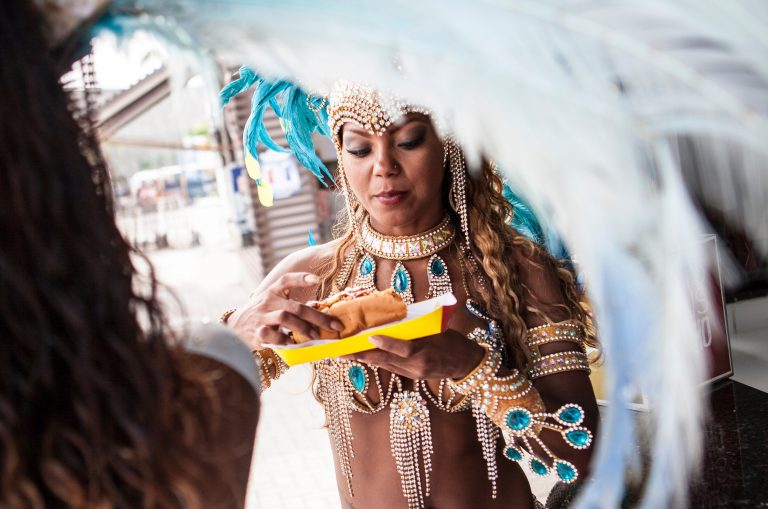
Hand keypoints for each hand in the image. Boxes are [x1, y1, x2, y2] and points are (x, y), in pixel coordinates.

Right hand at [227, 272, 343, 349]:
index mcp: (273, 291)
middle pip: (295, 306)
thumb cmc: (263, 314)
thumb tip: (321, 311)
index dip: (301, 278)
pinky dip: (284, 340)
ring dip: (303, 328)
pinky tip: (293, 343)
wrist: (235, 327)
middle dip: (318, 317)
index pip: (286, 280)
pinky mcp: (256, 333)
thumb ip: (293, 304)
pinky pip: (271, 335)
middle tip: (334, 325)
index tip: (317, 279)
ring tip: (315, 336)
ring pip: (285, 318)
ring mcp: (261, 316)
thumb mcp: (274, 303)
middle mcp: (267, 301)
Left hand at [346, 330, 485, 379]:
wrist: (467, 364)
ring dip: (366, 360)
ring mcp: (414, 373)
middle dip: (364, 356)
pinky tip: (364, 357)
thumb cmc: (455, 342)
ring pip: (385, 365)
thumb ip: (420, 327)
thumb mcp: (440, 330)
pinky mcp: (413, 377)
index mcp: (427, 352)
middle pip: (387, 361)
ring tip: (346, 354)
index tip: (370, 337)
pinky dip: (378, 361)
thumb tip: (400, 316)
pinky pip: (391, 368)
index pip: (404, 349)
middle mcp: (418, 366)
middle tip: (344, 351)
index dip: (386, 344)